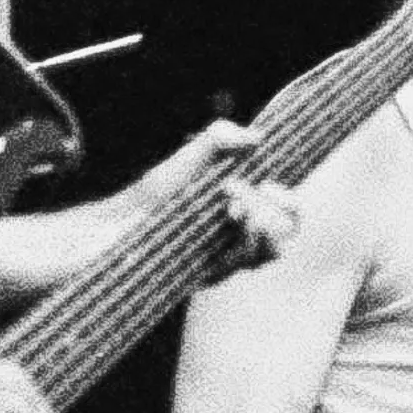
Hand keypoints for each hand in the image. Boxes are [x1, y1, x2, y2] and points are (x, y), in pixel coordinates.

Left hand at [131, 121, 297, 271]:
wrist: (122, 222)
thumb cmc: (159, 192)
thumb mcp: (190, 156)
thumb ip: (220, 137)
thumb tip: (257, 137)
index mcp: (249, 215)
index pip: (289, 217)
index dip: (290, 203)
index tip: (267, 184)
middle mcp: (245, 241)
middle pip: (286, 236)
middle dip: (269, 208)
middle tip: (231, 189)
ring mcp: (230, 261)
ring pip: (269, 252)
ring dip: (256, 222)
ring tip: (228, 205)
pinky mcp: (212, 275)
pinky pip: (240, 263)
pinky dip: (235, 239)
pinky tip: (218, 220)